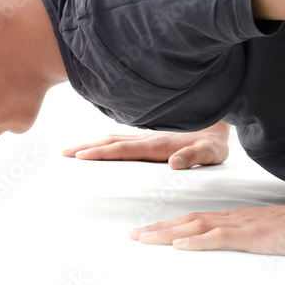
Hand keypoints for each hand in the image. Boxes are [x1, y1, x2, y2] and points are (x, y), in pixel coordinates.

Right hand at [61, 128, 228, 169]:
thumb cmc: (215, 142)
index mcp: (159, 144)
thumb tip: (175, 163)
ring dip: (92, 143)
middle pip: (112, 142)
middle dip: (87, 147)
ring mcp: (149, 136)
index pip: (124, 150)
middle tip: (63, 153)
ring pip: (114, 139)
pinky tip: (98, 146)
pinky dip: (105, 142)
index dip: (102, 153)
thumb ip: (193, 157)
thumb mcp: (210, 153)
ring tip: (72, 150)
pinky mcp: (152, 138)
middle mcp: (150, 138)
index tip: (81, 156)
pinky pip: (123, 140)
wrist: (221, 122)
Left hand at [129, 200, 284, 256]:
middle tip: (133, 235)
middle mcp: (231, 218)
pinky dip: (197, 240)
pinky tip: (180, 244)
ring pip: (196, 226)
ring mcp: (240, 225)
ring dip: (168, 233)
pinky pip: (218, 237)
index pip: (194, 219)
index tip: (148, 230)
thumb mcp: (264, 232)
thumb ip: (246, 235)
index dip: (170, 224)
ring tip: (145, 238)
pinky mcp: (250, 235)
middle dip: (159, 228)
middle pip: (188, 221)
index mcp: (234, 218)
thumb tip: (229, 242)